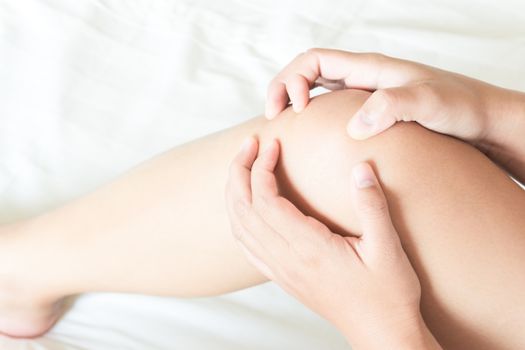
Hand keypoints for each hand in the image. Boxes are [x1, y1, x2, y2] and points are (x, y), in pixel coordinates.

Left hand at [225, 137, 440, 348]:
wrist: (380, 334)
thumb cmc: (388, 293)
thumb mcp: (388, 247)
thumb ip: (372, 205)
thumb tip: (361, 167)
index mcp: (309, 247)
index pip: (267, 200)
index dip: (262, 168)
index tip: (273, 144)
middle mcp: (287, 259)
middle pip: (244, 209)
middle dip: (239, 172)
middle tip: (248, 144)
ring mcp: (282, 271)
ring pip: (240, 228)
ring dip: (235, 194)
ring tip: (242, 168)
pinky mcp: (283, 279)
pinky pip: (247, 247)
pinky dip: (238, 221)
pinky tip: (245, 209)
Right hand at [265, 48, 520, 148]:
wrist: (479, 118)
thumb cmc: (458, 106)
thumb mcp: (429, 104)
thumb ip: (392, 107)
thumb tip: (353, 126)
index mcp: (368, 68)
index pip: (315, 60)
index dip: (294, 80)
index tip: (297, 109)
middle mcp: (361, 77)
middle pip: (306, 70)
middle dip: (281, 87)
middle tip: (272, 116)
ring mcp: (363, 93)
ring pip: (314, 87)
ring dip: (291, 99)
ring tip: (280, 122)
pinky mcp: (369, 110)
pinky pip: (328, 105)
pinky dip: (309, 113)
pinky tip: (307, 133)